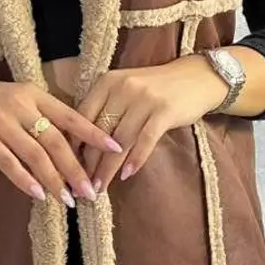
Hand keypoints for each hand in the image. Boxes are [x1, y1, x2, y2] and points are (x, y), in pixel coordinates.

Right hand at [0, 78, 123, 207]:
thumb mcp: (14, 100)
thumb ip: (38, 115)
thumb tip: (69, 143)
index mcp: (33, 93)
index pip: (70, 115)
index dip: (93, 133)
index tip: (114, 148)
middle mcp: (20, 105)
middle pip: (56, 139)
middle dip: (76, 167)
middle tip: (91, 190)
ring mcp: (1, 121)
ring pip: (36, 154)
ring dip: (54, 180)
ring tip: (68, 200)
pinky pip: (10, 163)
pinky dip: (26, 181)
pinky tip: (39, 195)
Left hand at [72, 54, 227, 191]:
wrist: (196, 77)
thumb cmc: (155, 88)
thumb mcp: (126, 90)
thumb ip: (106, 109)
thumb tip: (82, 145)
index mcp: (108, 81)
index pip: (83, 115)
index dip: (74, 143)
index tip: (69, 166)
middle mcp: (124, 87)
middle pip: (100, 130)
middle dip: (90, 161)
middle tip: (83, 185)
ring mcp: (145, 98)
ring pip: (120, 140)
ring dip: (108, 167)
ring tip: (101, 187)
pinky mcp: (165, 110)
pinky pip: (145, 140)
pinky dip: (135, 160)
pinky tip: (127, 175)